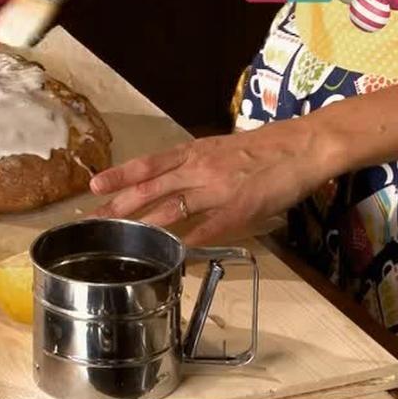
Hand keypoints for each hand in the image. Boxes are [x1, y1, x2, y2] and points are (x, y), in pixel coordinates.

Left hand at [89, 119, 336, 244]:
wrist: (304, 145)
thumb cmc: (262, 148)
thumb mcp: (218, 149)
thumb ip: (192, 166)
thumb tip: (167, 181)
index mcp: (193, 152)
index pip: (147, 164)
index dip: (118, 175)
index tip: (93, 186)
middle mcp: (199, 168)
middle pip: (150, 189)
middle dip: (119, 206)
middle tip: (93, 221)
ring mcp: (217, 189)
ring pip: (171, 208)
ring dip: (143, 226)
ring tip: (119, 239)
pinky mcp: (239, 209)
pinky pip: (207, 228)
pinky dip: (187, 242)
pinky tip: (170, 253)